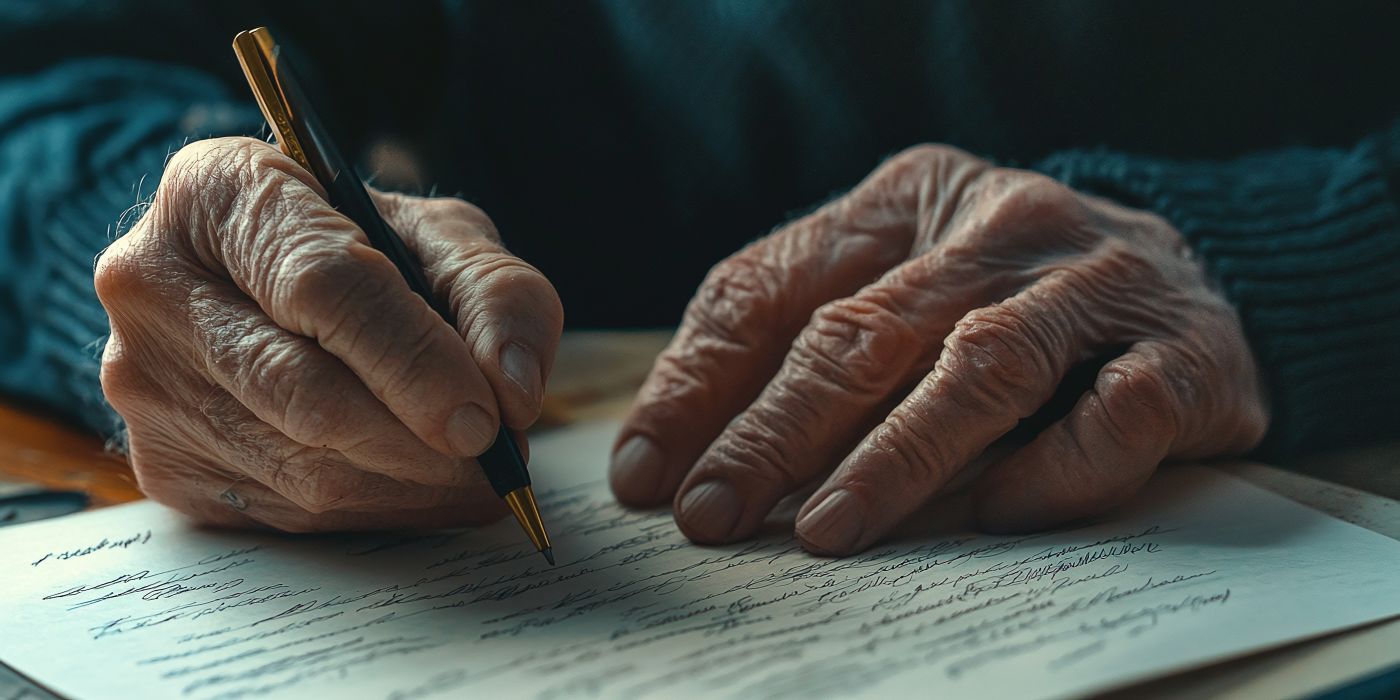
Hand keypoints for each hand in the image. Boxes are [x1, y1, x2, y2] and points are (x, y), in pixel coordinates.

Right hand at [96, 137, 562, 530]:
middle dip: (421, 439)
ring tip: (475, 475)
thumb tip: (513, 391)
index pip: (323, 285)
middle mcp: (154, 283)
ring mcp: (145, 382)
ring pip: (303, 468)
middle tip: (495, 458)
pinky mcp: (160, 464)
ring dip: (411, 487)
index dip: (415, 358)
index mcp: (218, 192)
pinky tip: (418, 488)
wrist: (253, 291)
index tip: (485, 417)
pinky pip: (288, 514)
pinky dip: (375, 512)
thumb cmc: (356, 250)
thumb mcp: (437, 236)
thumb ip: (495, 293)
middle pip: (307, 391)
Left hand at [611, 144, 1267, 554]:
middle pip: (863, 331)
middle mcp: (999, 224)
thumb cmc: (1008, 297)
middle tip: (714, 515)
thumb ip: (795, 345)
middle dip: (775, 433)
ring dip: (895, 459)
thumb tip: (671, 464)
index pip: (771, 287)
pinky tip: (993, 517)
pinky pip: (1111, 417)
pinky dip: (1048, 474)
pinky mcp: (1184, 352)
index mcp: (906, 199)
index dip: (700, 385)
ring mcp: (1097, 282)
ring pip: (980, 370)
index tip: (649, 475)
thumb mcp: (899, 284)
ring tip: (825, 530)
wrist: (1204, 275)